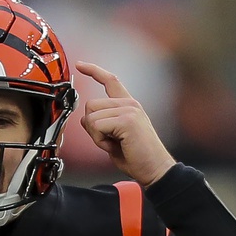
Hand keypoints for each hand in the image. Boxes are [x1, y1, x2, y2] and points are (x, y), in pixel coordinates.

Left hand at [76, 61, 175, 186]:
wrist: (155, 170)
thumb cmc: (136, 157)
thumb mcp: (115, 138)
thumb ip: (102, 124)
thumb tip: (86, 119)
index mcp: (129, 105)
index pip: (110, 81)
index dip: (93, 71)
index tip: (80, 64)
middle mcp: (130, 104)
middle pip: (90, 105)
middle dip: (92, 127)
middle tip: (110, 141)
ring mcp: (129, 110)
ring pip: (91, 116)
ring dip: (96, 136)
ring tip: (115, 144)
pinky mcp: (127, 120)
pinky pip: (97, 126)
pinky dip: (100, 140)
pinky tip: (116, 146)